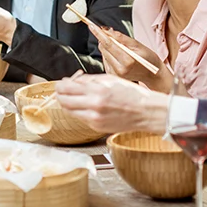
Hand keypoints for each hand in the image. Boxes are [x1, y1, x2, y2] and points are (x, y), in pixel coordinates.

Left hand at [54, 72, 169, 134]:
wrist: (146, 112)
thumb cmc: (131, 94)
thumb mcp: (109, 79)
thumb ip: (88, 80)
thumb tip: (70, 80)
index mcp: (97, 91)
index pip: (67, 88)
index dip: (60, 85)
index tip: (60, 84)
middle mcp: (94, 106)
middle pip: (63, 101)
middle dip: (60, 95)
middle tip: (62, 91)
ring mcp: (94, 119)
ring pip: (69, 111)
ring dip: (68, 104)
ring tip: (75, 98)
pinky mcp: (96, 127)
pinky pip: (81, 118)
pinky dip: (80, 112)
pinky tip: (88, 106)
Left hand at [89, 25, 171, 91]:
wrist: (152, 74)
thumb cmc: (148, 58)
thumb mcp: (138, 45)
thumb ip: (122, 38)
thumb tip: (108, 31)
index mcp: (127, 61)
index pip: (109, 44)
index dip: (99, 34)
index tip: (91, 25)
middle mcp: (119, 69)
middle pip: (104, 49)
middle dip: (104, 39)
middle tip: (110, 34)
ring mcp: (115, 74)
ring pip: (103, 54)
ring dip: (107, 47)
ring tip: (121, 48)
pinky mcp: (112, 76)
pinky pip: (105, 60)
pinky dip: (109, 54)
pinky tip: (119, 55)